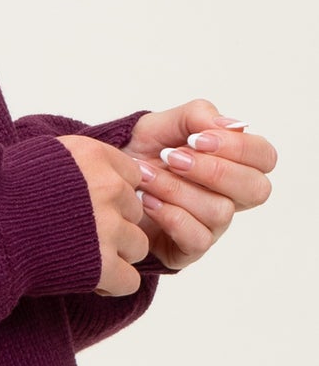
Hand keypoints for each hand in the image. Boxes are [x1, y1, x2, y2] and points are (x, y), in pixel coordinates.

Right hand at [55, 135, 151, 295]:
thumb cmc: (2, 191)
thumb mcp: (44, 156)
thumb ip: (84, 162)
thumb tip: (114, 173)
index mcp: (94, 157)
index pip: (133, 176)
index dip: (114, 193)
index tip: (91, 203)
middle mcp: (107, 188)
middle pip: (136, 212)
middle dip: (115, 224)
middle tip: (80, 232)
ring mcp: (107, 227)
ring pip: (138, 246)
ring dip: (116, 254)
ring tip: (83, 255)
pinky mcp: (101, 265)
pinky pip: (130, 280)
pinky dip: (110, 283)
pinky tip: (87, 277)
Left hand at [114, 100, 275, 273]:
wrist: (101, 181)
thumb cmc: (139, 153)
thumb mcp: (161, 124)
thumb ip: (196, 116)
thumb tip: (233, 125)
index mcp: (232, 162)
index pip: (264, 157)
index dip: (239, 148)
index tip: (197, 139)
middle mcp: (230, 196)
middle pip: (256, 189)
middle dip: (214, 171)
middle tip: (172, 157)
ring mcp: (213, 224)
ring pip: (220, 211)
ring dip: (177, 189)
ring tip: (145, 176)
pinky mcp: (190, 248)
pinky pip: (197, 237)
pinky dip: (169, 214)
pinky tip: (145, 200)